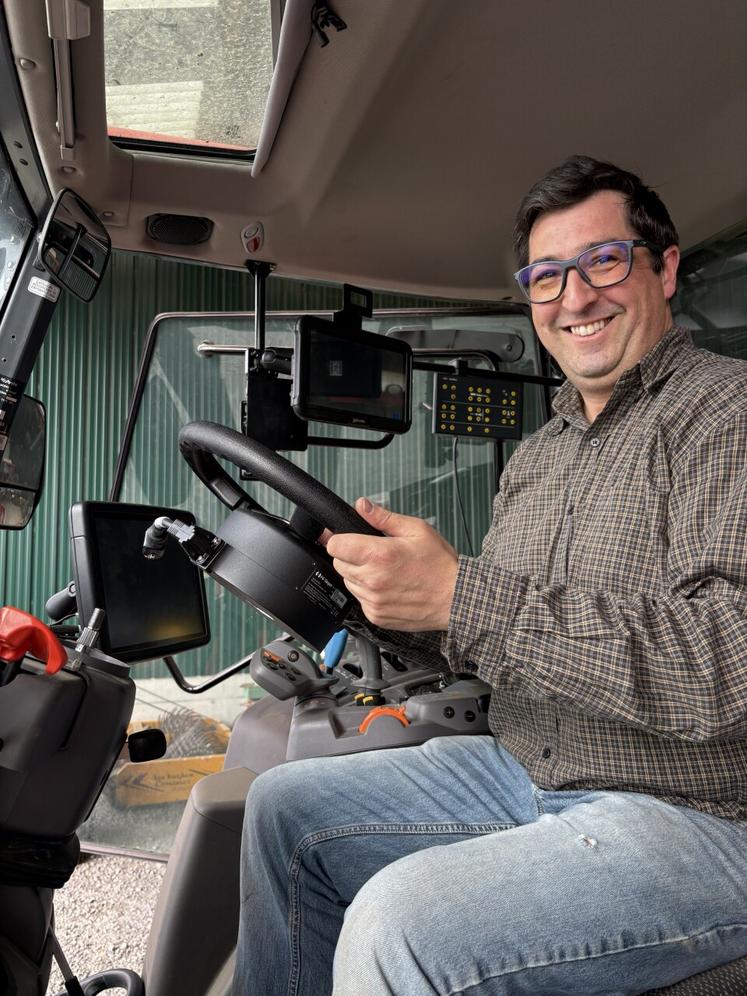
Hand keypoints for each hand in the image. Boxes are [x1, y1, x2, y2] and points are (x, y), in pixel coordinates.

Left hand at [325, 498, 458, 630]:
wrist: (456, 598)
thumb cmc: (440, 565)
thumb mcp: (416, 530)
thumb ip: (384, 518)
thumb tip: (362, 505)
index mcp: (379, 554)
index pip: (335, 545)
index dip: (341, 539)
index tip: (348, 538)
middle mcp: (372, 580)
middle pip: (338, 563)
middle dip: (351, 556)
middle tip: (375, 554)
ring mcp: (373, 601)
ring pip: (348, 582)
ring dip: (359, 575)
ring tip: (385, 571)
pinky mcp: (376, 616)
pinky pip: (360, 600)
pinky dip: (369, 593)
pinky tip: (389, 587)